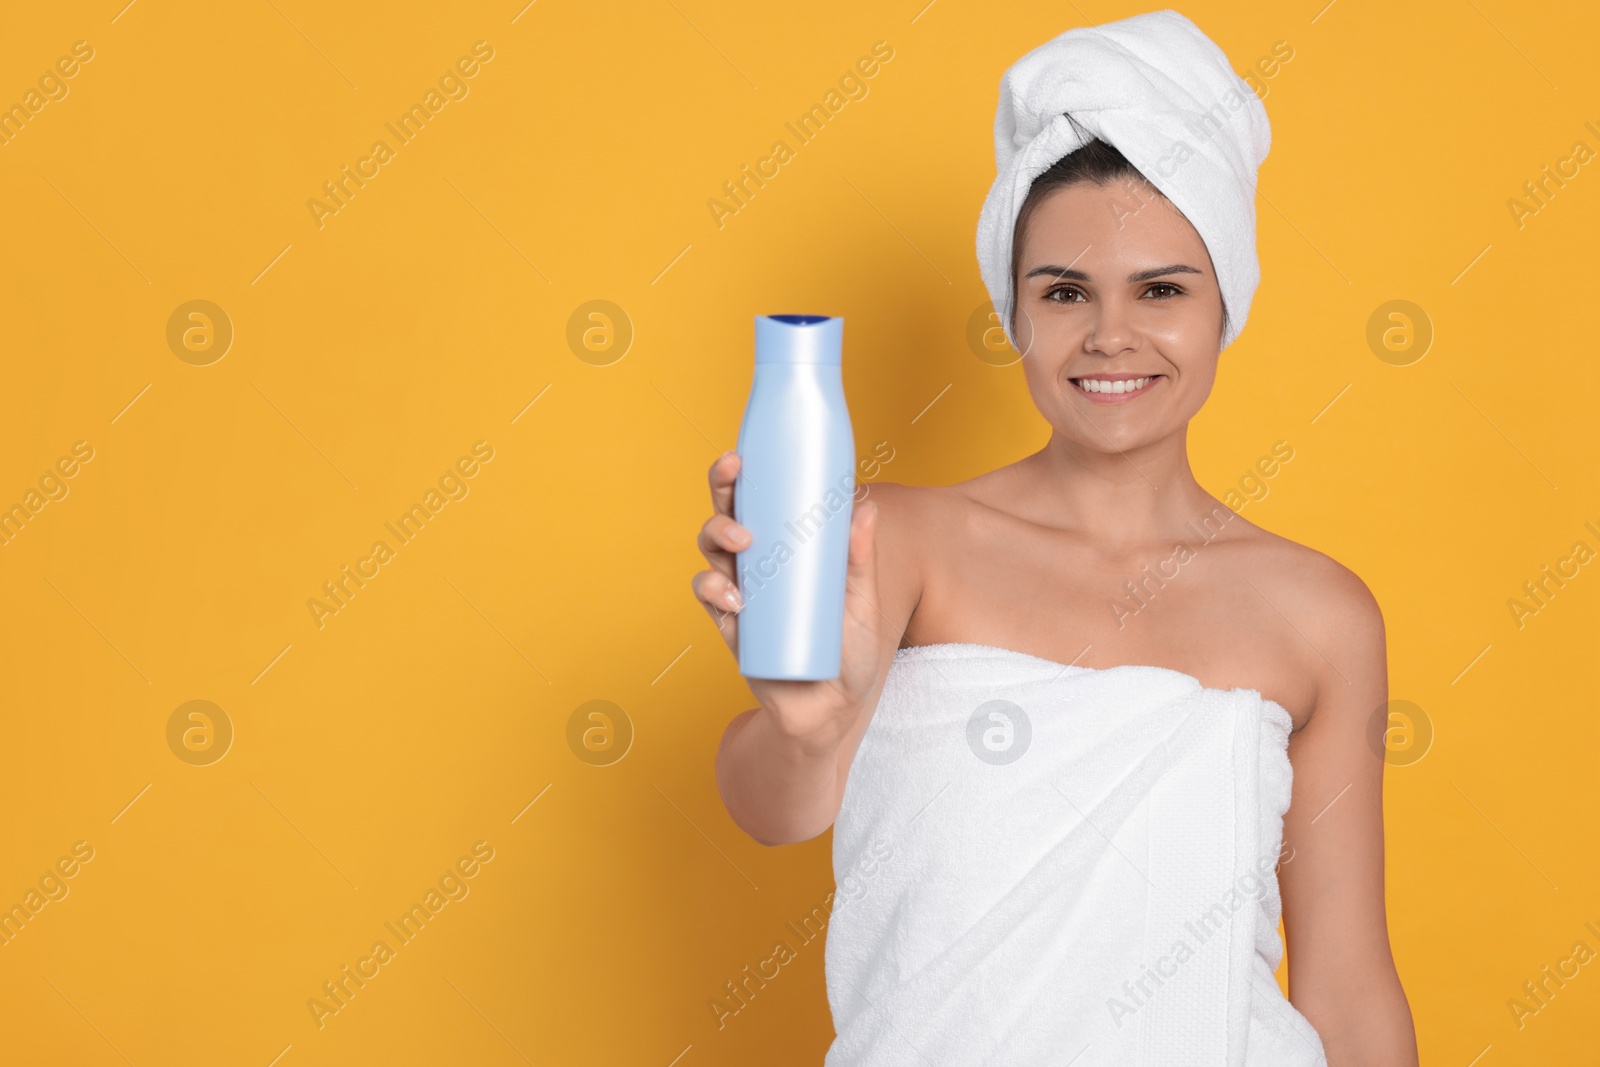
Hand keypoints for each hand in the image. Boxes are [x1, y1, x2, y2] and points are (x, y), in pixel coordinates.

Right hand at [692, 451, 886, 751]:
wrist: (831, 710)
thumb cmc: (849, 652)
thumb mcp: (863, 603)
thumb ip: (861, 560)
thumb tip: (866, 509)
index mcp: (786, 547)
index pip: (760, 500)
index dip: (744, 475)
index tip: (742, 454)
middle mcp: (757, 564)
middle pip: (728, 514)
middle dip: (723, 490)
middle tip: (734, 477)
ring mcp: (741, 592)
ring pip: (711, 551)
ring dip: (718, 536)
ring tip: (743, 544)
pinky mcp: (731, 625)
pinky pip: (708, 597)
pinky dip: (713, 590)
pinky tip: (736, 597)